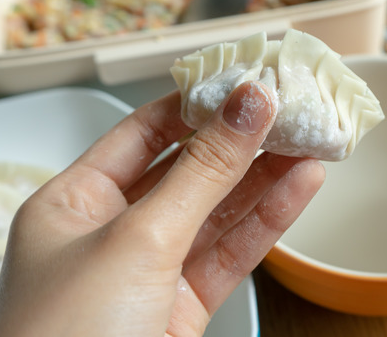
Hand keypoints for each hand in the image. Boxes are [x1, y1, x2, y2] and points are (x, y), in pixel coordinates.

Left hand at [0, 81, 324, 336]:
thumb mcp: (138, 240)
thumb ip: (201, 173)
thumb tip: (247, 107)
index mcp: (75, 202)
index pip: (144, 132)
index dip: (197, 104)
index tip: (246, 81)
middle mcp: (112, 232)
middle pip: (189, 169)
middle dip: (242, 141)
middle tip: (292, 111)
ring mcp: (151, 270)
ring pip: (218, 211)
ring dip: (266, 177)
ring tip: (311, 142)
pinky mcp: (184, 305)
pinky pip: (232, 251)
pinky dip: (269, 220)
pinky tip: (300, 188)